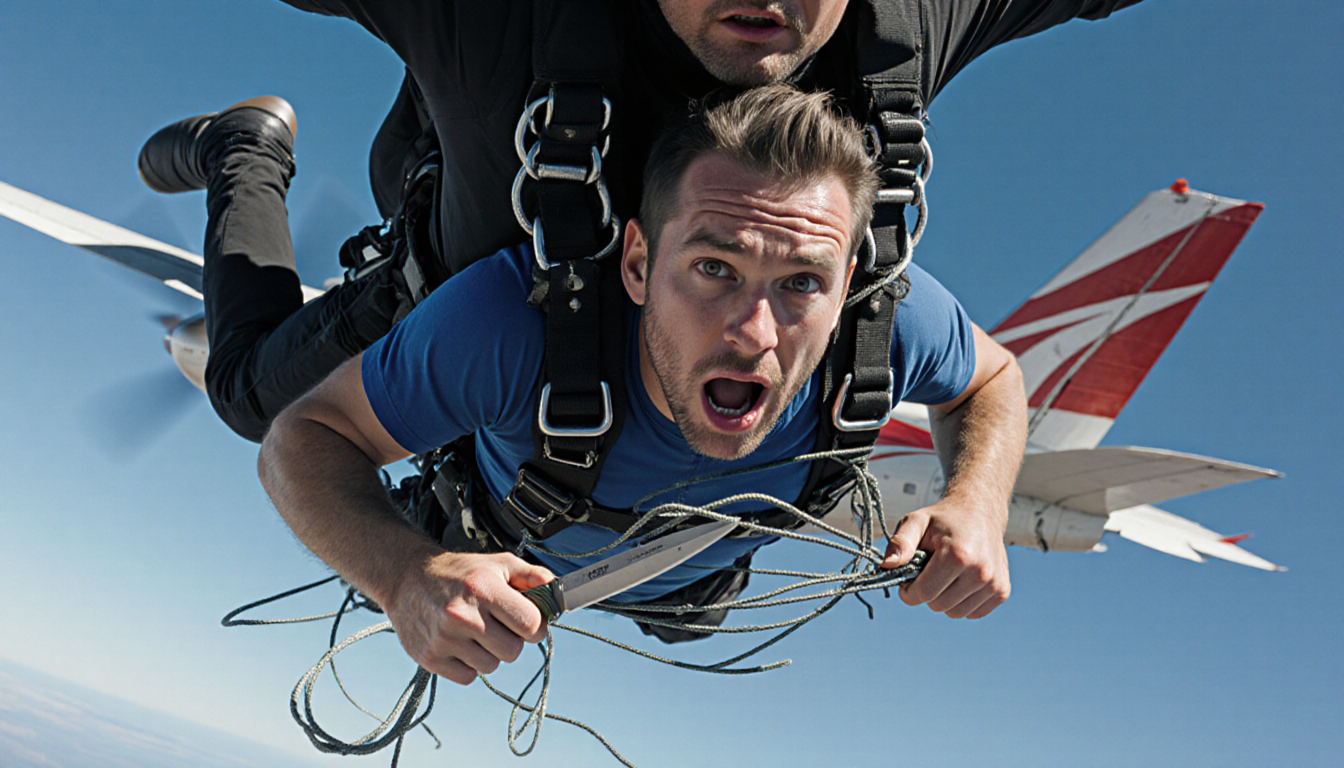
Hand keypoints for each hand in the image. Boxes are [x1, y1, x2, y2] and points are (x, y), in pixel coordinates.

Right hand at [382, 551, 554, 684]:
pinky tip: (460, 643)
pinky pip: (469, 677)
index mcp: (484, 588)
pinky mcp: (430, 658)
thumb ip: (533, 576)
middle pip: (513, 651)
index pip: (532, 625)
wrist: (408, 578)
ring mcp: (445, 639)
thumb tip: (558, 594)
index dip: (535, 625)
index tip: (526, 620)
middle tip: (497, 624)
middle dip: (512, 639)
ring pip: (492, 666)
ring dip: (489, 652)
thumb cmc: (458, 572)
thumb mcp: (498, 563)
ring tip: (475, 631)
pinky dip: (469, 665)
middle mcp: (463, 615)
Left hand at [879, 499, 1009, 618]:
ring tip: (946, 574)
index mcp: (958, 555)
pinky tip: (961, 580)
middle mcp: (981, 572)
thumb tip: (886, 565)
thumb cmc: (944, 519)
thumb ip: (900, 543)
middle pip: (937, 605)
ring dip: (944, 599)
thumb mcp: (916, 521)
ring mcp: (994, 584)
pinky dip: (961, 602)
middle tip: (929, 570)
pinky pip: (972, 613)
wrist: (981, 512)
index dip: (908, 590)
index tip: (909, 576)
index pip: (923, 593)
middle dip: (927, 592)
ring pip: (954, 613)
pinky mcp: (1002, 592)